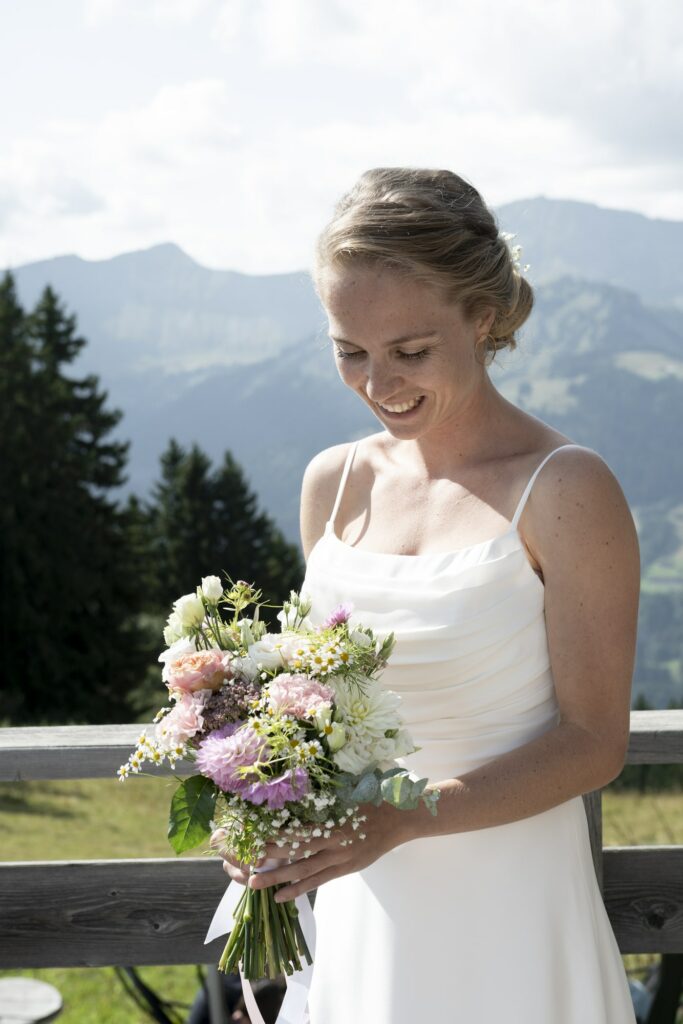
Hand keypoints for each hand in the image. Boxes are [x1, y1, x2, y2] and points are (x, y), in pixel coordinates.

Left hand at [222, 801, 409, 902]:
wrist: (400, 816)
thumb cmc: (372, 796)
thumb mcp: (346, 789)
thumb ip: (323, 795)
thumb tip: (295, 784)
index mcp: (332, 819)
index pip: (296, 829)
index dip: (272, 834)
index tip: (250, 836)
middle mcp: (333, 841)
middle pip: (294, 851)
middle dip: (267, 857)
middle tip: (242, 862)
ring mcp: (340, 858)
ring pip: (303, 870)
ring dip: (277, 877)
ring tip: (253, 883)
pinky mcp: (346, 868)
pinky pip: (319, 881)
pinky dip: (299, 889)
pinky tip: (281, 896)